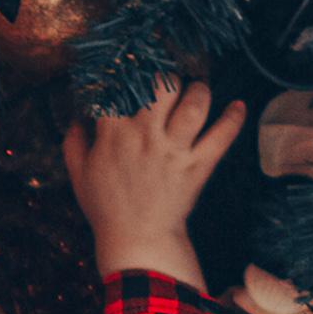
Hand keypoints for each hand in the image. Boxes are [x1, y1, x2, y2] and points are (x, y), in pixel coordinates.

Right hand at [63, 78, 246, 291]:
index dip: (120, 75)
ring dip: (199, 91)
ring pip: (195, 105)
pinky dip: (233, 119)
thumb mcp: (79, 177)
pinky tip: (239, 106)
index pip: (118, 90)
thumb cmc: (107, 208)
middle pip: (163, 86)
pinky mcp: (199, 167)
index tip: (123, 74)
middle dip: (166, 77)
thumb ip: (73, 145)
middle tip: (167, 83)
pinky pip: (222, 137)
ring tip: (197, 91)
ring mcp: (175, 151)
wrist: (139, 240)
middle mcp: (147, 137)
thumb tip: (76, 120)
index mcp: (115, 136)